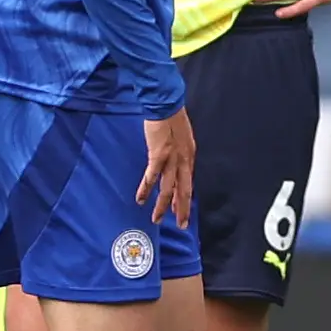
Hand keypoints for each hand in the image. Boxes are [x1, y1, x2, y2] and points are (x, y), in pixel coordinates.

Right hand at [139, 106, 195, 227]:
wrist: (166, 104)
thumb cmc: (172, 117)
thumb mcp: (182, 137)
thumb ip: (180, 152)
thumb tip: (174, 161)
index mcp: (189, 157)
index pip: (188, 183)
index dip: (184, 199)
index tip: (181, 211)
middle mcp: (183, 161)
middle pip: (183, 191)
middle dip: (181, 210)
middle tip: (180, 225)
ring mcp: (171, 160)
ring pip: (168, 189)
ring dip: (162, 206)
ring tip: (156, 219)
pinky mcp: (158, 156)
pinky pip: (151, 178)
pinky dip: (146, 190)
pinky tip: (140, 200)